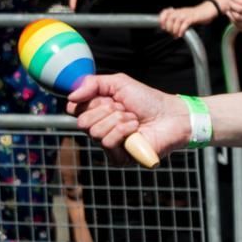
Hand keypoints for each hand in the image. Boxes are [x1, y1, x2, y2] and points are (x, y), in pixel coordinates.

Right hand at [68, 73, 191, 160]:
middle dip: (105, 110)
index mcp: (96, 113)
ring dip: (118, 120)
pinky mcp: (119, 158)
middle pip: (82, 121)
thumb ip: (92, 83)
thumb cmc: (148, 100)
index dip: (89, 101)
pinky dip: (123, 131)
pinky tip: (136, 129)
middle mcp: (100, 129)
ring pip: (95, 132)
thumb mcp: (118, 83)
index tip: (108, 97)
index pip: (74, 109)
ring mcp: (109, 146)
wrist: (171, 115)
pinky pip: (108, 143)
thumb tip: (70, 97)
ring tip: (133, 119)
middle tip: (124, 108)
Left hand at [159, 2, 211, 38]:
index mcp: (178, 11)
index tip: (162, 26)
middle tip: (171, 33)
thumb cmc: (196, 15)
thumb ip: (178, 20)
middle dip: (169, 27)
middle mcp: (181, 11)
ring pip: (176, 21)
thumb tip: (170, 29)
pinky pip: (185, 24)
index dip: (162, 19)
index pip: (166, 12)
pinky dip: (181, 30)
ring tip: (176, 35)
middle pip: (170, 18)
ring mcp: (187, 14)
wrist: (207, 10)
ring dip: (175, 30)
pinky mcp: (193, 18)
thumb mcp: (185, 16)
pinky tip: (181, 34)